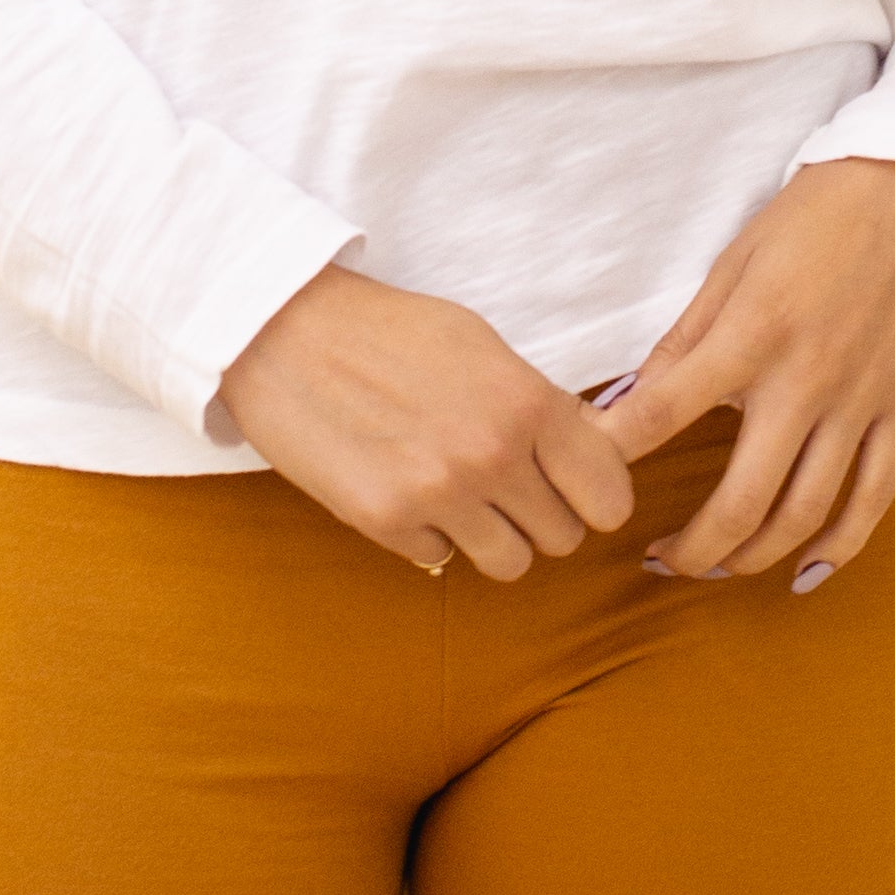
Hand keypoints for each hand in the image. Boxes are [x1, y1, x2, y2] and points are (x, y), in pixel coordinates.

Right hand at [216, 262, 635, 580]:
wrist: (284, 330)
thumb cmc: (389, 330)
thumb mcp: (482, 345)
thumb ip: (540, 404)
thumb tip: (592, 454)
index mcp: (526, 401)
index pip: (610, 496)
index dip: (594, 494)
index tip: (570, 484)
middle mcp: (491, 453)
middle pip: (564, 537)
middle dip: (539, 513)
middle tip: (503, 480)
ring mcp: (439, 493)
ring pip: (512, 563)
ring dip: (491, 535)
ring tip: (458, 490)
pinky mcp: (386, 522)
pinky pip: (441, 559)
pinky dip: (429, 533)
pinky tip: (401, 483)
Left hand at [593, 157, 894, 590]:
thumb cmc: (814, 217)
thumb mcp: (734, 262)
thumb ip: (684, 340)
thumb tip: (627, 402)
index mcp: (753, 333)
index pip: (666, 412)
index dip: (614, 454)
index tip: (583, 482)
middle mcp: (807, 380)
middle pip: (743, 499)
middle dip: (692, 547)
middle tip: (656, 559)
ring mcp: (859, 403)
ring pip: (806, 514)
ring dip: (753, 555)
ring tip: (715, 565)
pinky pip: (872, 499)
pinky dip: (838, 547)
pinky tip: (802, 569)